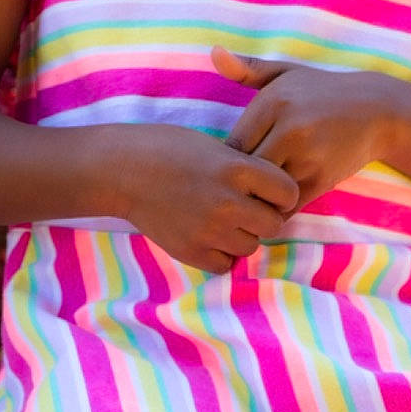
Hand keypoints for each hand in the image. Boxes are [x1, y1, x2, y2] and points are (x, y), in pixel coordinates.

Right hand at [110, 123, 298, 274]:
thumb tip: (272, 195)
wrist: (122, 170)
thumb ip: (245, 171)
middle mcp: (228, 202)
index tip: (268, 191)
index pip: (288, 192)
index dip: (281, 193)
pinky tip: (206, 235)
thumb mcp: (214, 147)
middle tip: (243, 207)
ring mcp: (210, 230)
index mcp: (236, 169)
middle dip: (263, 217)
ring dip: (241, 236)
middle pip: (274, 224)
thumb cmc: (168, 149)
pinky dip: (220, 254)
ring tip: (219, 219)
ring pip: (251, 246)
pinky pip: (225, 264)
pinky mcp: (191, 251)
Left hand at [210, 47, 390, 214]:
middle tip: (238, 187)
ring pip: (266, 189)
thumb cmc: (322, 90)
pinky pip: (288, 204)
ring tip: (256, 196)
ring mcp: (308, 156)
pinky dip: (280, 207)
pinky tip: (278, 201)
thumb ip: (247, 69)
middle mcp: (289, 128)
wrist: (377, 110)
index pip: (233, 145)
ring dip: (260, 196)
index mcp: (273, 102)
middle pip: (247, 170)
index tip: (231, 165)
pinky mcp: (324, 179)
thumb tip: (214, 52)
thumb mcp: (286, 73)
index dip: (228, 160)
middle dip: (242, 181)